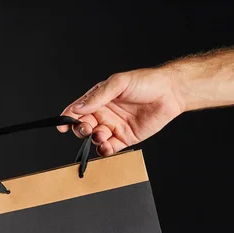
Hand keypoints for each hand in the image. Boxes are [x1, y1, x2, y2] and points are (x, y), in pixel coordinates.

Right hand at [58, 68, 185, 155]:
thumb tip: (79, 107)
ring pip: (95, 138)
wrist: (170, 93)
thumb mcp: (119, 83)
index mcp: (99, 99)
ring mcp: (113, 127)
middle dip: (81, 130)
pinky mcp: (124, 138)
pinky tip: (106, 146)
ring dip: (94, 140)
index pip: (78, 109)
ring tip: (102, 135)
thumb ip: (98, 96)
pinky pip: (109, 148)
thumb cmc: (146, 82)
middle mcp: (104, 113)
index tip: (63, 125)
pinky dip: (104, 150)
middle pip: (84, 126)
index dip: (68, 117)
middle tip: (86, 129)